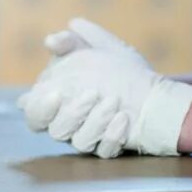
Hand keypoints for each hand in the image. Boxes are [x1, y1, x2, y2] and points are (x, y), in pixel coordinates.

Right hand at [17, 18, 191, 157]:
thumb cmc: (121, 69)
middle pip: (53, 129)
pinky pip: (103, 151)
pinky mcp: (107, 148)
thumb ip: (72, 41)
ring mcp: (87, 137)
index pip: (33, 110)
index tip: (55, 93)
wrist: (157, 92)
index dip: (39, 107)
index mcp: (56, 98)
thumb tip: (50, 41)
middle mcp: (67, 122)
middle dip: (70, 113)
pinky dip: (112, 135)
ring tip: (114, 101)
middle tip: (91, 95)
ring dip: (95, 121)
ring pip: (78, 141)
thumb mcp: (99, 47)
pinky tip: (124, 119)